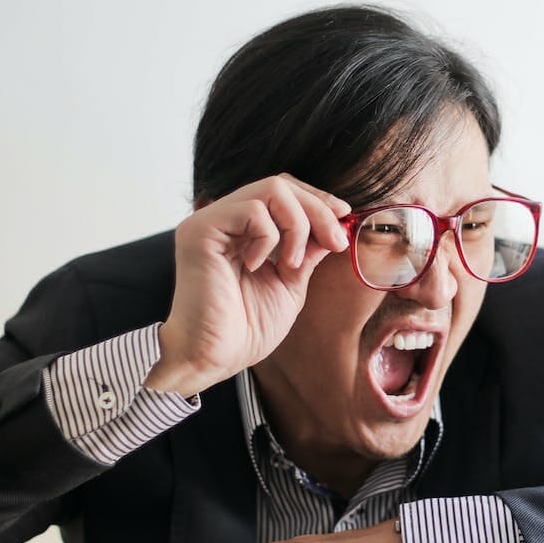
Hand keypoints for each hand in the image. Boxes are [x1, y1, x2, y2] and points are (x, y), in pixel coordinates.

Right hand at [143, 174, 351, 396]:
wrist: (214, 358)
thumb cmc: (245, 329)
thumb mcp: (290, 283)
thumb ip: (306, 251)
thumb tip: (333, 225)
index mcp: (241, 230)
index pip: (282, 192)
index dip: (315, 199)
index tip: (343, 216)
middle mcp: (223, 219)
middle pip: (280, 184)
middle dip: (316, 209)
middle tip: (335, 241)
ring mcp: (209, 221)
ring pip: (271, 189)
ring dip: (297, 225)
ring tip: (291, 264)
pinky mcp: (200, 230)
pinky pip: (251, 211)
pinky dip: (269, 237)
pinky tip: (258, 266)